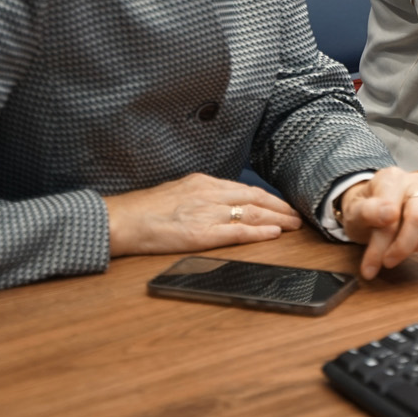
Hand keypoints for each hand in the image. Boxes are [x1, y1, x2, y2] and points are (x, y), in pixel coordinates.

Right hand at [103, 173, 301, 256]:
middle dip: (279, 207)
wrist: (120, 220)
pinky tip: (273, 233)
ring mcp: (205, 213)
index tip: (282, 204)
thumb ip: (200, 195)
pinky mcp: (199, 233)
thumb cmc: (143, 210)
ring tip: (293, 225)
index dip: (267, 198)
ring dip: (276, 219)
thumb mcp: (177, 192)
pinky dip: (258, 232)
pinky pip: (236, 232)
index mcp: (202, 183)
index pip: (244, 188)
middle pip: (254, 198)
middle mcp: (208, 193)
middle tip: (297, 215)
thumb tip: (219, 201)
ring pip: (250, 213)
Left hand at [337, 166, 417, 279]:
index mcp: (392, 179)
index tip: (371, 264)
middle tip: (388, 262)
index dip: (382, 243)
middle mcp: (415, 183)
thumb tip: (388, 214)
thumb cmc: (364, 212)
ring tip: (404, 251)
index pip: (393, 213)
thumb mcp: (354, 213)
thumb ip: (366, 211)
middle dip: (404, 247)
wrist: (372, 210)